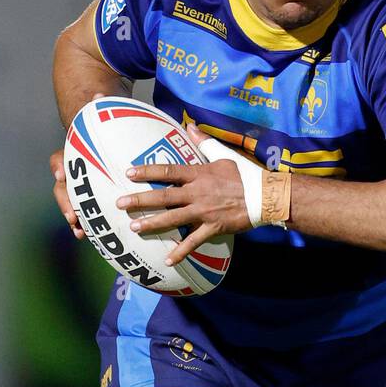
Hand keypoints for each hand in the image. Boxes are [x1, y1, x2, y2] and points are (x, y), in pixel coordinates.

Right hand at [51, 91, 106, 239]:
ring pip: (70, 204)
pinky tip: (91, 237)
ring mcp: (79, 187)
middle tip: (73, 216)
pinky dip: (86, 224)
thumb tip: (101, 93)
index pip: (59, 160)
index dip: (59, 167)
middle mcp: (72, 173)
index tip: (61, 174)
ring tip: (80, 232)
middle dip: (66, 203)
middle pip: (62, 190)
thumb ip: (101, 109)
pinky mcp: (90, 197)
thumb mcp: (102, 119)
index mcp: (72, 156)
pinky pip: (85, 213)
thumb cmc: (103, 131)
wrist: (102, 141)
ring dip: (74, 218)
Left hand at [116, 122, 255, 264]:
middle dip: (140, 200)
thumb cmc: (245, 174)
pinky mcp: (213, 228)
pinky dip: (181, 251)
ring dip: (152, 224)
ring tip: (134, 228)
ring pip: (173, 218)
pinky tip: (168, 260)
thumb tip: (190, 126)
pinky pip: (194, 241)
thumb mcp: (224, 154)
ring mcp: (204, 212)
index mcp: (198, 174)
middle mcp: (197, 193)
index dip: (147, 171)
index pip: (168, 171)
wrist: (265, 196)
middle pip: (163, 196)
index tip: (129, 173)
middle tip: (120, 204)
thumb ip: (204, 142)